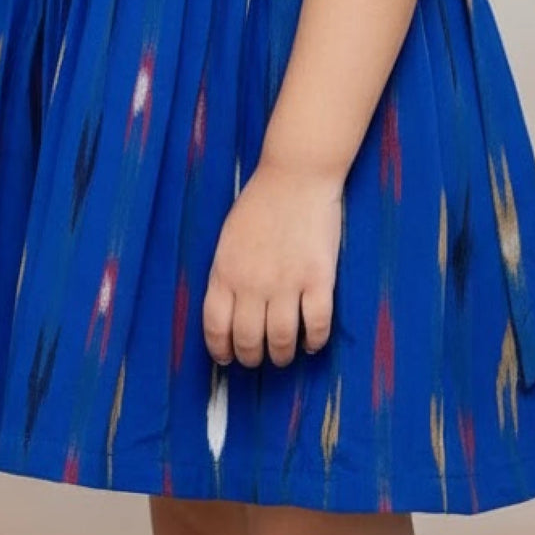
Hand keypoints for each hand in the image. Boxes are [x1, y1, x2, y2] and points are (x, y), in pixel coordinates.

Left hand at [202, 153, 343, 367]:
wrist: (296, 175)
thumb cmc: (261, 202)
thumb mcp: (229, 238)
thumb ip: (227, 274)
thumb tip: (228, 310)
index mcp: (225, 272)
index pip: (216, 327)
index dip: (221, 350)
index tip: (227, 359)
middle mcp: (253, 283)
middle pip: (248, 340)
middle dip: (252, 357)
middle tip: (258, 359)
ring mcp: (287, 282)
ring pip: (281, 340)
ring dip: (282, 355)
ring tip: (284, 355)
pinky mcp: (319, 278)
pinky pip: (317, 325)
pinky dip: (314, 341)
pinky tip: (312, 343)